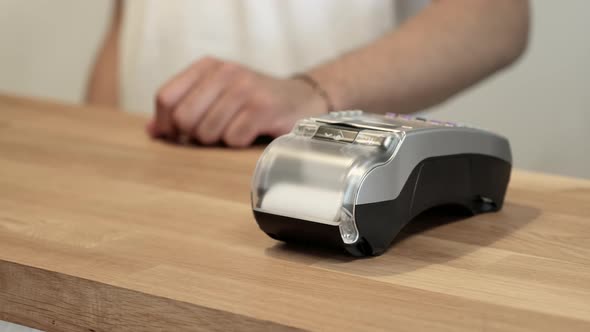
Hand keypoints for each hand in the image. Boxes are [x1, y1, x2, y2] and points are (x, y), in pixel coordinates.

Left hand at [148, 56, 327, 146]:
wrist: (301, 100)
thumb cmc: (253, 102)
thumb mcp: (217, 96)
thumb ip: (183, 108)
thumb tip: (152, 131)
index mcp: (208, 66)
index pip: (166, 97)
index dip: (167, 124)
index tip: (179, 135)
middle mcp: (225, 72)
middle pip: (183, 117)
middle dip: (193, 136)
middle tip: (211, 136)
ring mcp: (244, 89)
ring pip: (207, 132)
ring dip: (219, 141)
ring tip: (234, 132)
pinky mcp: (262, 108)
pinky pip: (232, 139)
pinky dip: (239, 144)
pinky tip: (251, 135)